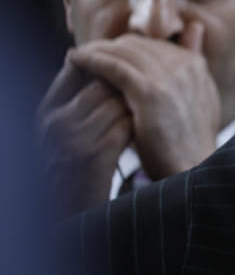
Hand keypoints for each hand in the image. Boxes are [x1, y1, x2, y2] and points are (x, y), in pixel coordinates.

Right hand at [36, 57, 132, 217]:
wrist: (77, 213)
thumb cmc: (78, 167)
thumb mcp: (70, 130)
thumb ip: (82, 99)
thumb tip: (105, 61)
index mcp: (46, 111)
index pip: (76, 68)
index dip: (107, 66)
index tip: (130, 71)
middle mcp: (53, 122)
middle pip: (103, 82)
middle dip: (129, 86)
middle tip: (148, 93)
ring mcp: (72, 139)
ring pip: (117, 102)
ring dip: (138, 105)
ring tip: (148, 113)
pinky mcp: (95, 155)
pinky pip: (126, 125)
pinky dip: (140, 125)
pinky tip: (147, 133)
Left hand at [67, 22, 221, 180]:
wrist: (194, 168)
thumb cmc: (191, 140)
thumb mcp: (202, 95)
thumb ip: (195, 60)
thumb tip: (195, 27)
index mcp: (195, 64)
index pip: (152, 43)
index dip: (126, 48)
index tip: (107, 54)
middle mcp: (185, 65)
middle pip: (136, 43)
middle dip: (109, 47)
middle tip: (86, 54)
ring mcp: (169, 77)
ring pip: (123, 51)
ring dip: (95, 50)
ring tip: (76, 55)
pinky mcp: (150, 92)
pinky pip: (114, 66)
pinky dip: (92, 60)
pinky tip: (75, 60)